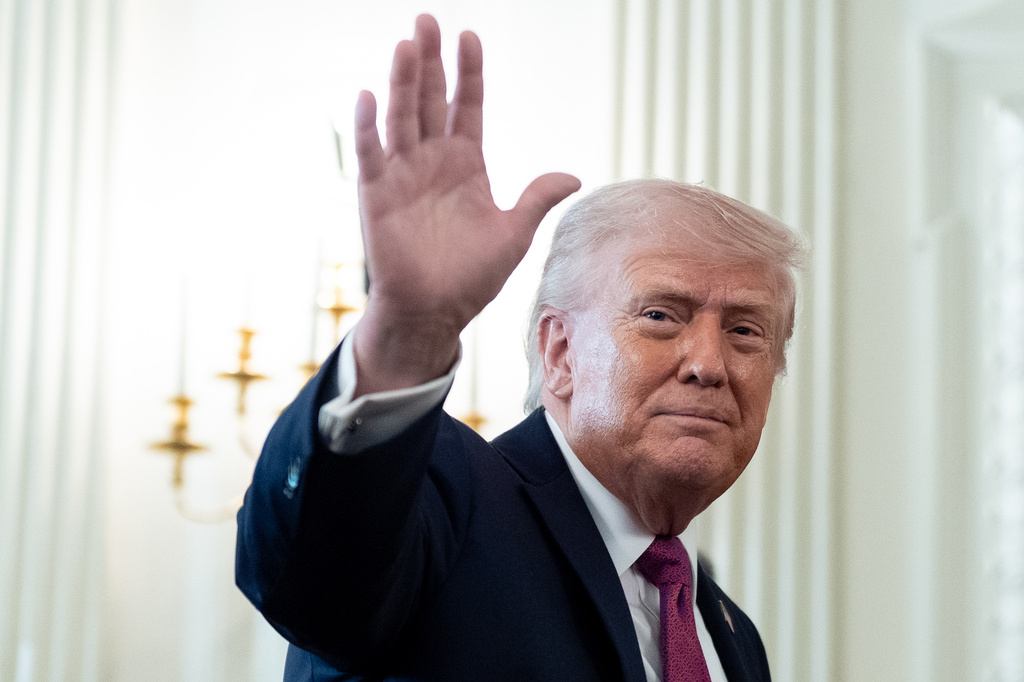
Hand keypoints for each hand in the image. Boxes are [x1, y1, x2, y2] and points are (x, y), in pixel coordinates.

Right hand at [351, 15, 579, 395]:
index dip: (468, 72)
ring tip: (407, 44)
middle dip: (430, 61)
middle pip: (430, 99)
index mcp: (465, 165)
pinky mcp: (376, 195)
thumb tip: (573, 175)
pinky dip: (368, 126)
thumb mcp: (513, 234)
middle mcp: (432, 161)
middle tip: (428, 20)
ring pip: (402, 117)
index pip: (468, 106)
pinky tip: (369, 94)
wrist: (434, 312)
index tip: (470, 37)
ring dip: (402, 81)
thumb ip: (536, 199)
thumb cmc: (472, 277)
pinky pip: (371, 154)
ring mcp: (402, 175)